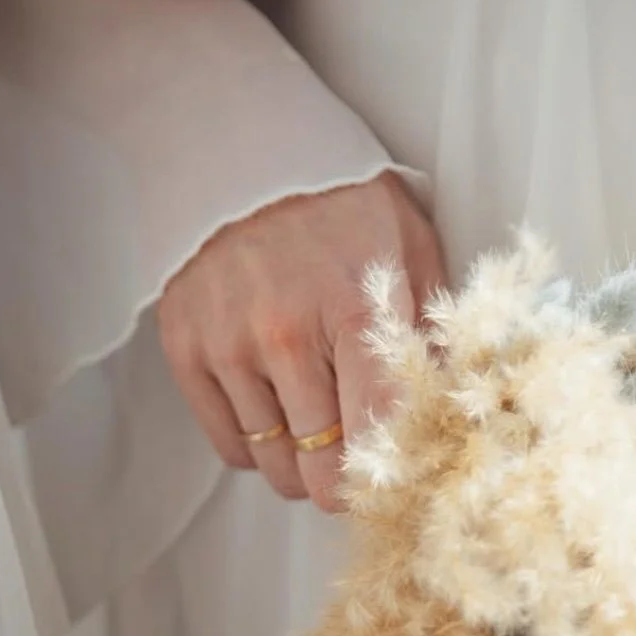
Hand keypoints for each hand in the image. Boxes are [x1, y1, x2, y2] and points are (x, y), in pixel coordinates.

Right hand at [156, 173, 444, 511]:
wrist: (244, 155)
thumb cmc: (341, 200)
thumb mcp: (409, 242)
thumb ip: (431, 322)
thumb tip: (449, 399)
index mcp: (354, 309)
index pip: (378, 432)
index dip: (393, 471)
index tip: (400, 473)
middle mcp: (286, 336)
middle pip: (320, 469)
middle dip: (344, 480)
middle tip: (357, 460)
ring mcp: (229, 346)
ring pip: (273, 464)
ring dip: (300, 463)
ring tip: (317, 427)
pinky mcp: (185, 349)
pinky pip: (227, 443)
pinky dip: (256, 445)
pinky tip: (277, 413)